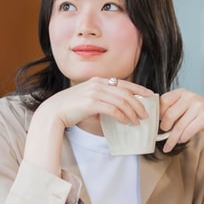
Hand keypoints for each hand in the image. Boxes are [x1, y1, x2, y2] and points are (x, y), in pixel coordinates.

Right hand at [36, 77, 154, 131]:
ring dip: (132, 113)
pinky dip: (122, 117)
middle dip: (139, 104)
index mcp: (98, 80)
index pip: (124, 83)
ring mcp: (94, 92)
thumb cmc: (70, 107)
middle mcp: (98, 84)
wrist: (54, 111)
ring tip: (137, 121)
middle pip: (126, 93)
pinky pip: (113, 110)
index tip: (150, 96)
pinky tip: (126, 122)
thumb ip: (101, 99)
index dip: (139, 89)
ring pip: (121, 102)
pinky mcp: (91, 103)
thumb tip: (117, 108)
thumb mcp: (88, 98)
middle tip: (146, 114)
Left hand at [158, 88, 203, 152]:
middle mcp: (189, 97)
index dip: (158, 113)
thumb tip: (155, 121)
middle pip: (169, 115)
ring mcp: (198, 106)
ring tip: (170, 144)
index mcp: (181, 92)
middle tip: (164, 132)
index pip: (163, 101)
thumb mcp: (184, 107)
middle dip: (165, 127)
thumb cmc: (198, 114)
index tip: (157, 122)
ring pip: (179, 126)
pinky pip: (188, 131)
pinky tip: (182, 140)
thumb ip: (171, 110)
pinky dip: (183, 138)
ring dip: (173, 138)